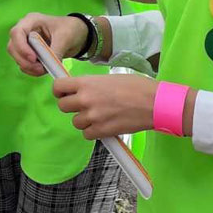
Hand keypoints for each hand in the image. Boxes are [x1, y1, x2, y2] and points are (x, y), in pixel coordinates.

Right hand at [7, 13, 89, 75]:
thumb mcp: (65, 37)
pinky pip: (24, 63)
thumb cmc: (71, 29)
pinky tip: (43, 70)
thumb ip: (55, 51)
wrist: (78, 35)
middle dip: (24, 60)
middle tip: (40, 69)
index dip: (21, 47)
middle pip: (13, 47)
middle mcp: (25, 31)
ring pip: (17, 57)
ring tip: (44, 70)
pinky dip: (31, 70)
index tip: (33, 58)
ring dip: (28, 67)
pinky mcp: (29, 53)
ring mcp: (25, 42)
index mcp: (31, 21)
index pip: (17, 33)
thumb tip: (48, 65)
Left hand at [52, 75, 196, 138]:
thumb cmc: (137, 87)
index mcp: (87, 83)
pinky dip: (93, 131)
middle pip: (63, 106)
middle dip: (71, 106)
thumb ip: (92, 85)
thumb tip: (81, 89)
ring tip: (99, 115)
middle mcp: (86, 99)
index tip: (64, 93)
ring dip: (84, 120)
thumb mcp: (110, 78)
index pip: (58, 87)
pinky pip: (86, 134)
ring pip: (75, 122)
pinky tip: (103, 125)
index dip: (59, 91)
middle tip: (83, 105)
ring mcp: (93, 116)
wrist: (154, 103)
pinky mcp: (102, 131)